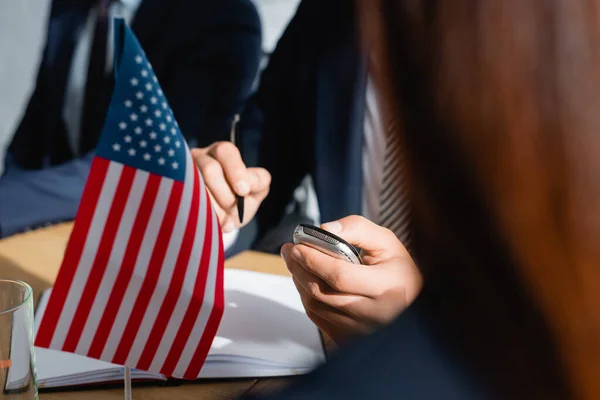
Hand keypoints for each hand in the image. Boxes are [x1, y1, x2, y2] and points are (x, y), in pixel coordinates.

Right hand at [191, 142, 270, 231]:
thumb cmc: (239, 201)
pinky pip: (185, 201)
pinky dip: (201, 215)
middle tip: (234, 210)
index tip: (243, 191)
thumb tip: (251, 182)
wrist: (221, 220)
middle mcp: (199, 158)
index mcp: (222, 152)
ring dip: (214, 208)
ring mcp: (183, 173)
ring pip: (196, 187)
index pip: (226, 151)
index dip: (236, 170)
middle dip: (226, 194)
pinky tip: (212, 224)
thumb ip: (259, 183)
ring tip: (225, 222)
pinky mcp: (174, 190)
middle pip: (210, 169)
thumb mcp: (254, 192)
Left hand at [281, 215, 421, 343]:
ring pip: (316, 306)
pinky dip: (307, 297)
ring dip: (299, 282)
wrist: (412, 302)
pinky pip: (317, 318)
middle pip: (322, 292)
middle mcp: (373, 314)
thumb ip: (356, 229)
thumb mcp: (386, 241)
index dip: (313, 259)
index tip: (297, 246)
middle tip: (289, 250)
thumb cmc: (399, 271)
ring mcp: (360, 330)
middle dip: (299, 268)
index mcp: (386, 287)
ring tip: (295, 262)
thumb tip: (325, 229)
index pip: (339, 275)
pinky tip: (306, 281)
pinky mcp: (349, 339)